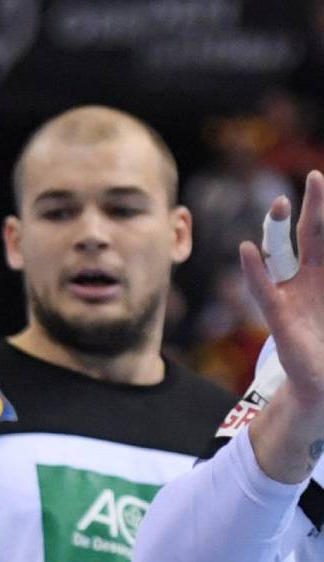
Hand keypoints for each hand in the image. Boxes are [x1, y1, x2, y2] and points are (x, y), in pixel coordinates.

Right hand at [241, 172, 323, 420]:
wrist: (322, 382)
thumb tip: (275, 261)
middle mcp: (308, 279)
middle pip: (309, 236)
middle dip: (312, 209)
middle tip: (315, 179)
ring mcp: (290, 296)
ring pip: (282, 256)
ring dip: (278, 231)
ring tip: (280, 205)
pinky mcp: (279, 319)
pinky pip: (263, 290)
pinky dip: (254, 271)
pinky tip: (246, 250)